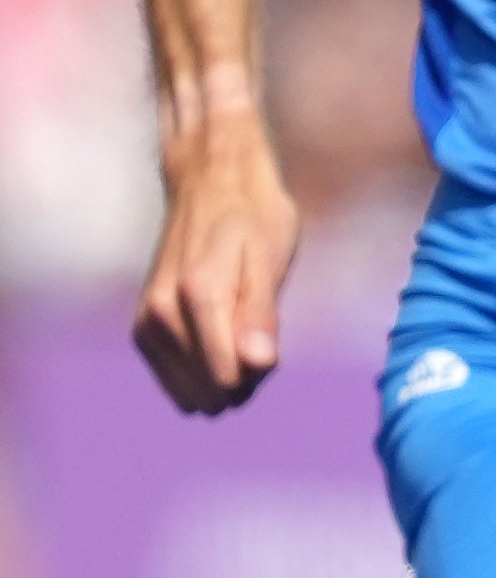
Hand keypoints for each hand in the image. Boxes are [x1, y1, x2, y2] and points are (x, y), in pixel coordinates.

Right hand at [131, 117, 293, 415]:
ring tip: (238, 332)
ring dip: (223, 375)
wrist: (209, 187)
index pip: (227, 378)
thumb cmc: (252, 220)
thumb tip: (257, 365)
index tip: (268, 341)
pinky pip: (174, 381)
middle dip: (244, 376)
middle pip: (212, 389)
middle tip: (257, 334)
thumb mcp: (270, 259)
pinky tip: (218, 344)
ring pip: (192, 390)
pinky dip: (201, 373)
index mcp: (198, 296)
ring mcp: (147, 323)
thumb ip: (262, 314)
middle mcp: (161, 313)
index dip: (258, 372)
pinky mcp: (142, 330)